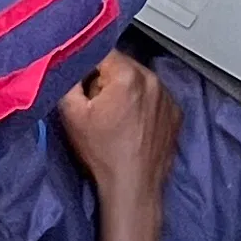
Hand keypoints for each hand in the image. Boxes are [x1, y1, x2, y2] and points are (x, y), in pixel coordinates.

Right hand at [57, 52, 178, 240]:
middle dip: (105, 78)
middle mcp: (153, 79)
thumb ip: (66, 77)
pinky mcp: (176, 112)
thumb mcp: (71, 114)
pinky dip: (142, 103)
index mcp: (128, 74)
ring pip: (137, 79)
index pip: (100, 50)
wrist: (132, 189)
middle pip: (120, 64)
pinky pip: (153, 96)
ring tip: (115, 118)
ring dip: (125, 90)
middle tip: (95, 105)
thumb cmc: (101, 154)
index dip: (85, 65)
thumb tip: (64, 56)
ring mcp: (168, 96)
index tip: (80, 83)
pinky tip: (132, 125)